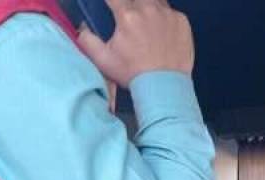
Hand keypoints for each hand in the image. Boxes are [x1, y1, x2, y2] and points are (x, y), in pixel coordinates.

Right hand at [77, 0, 194, 88]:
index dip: (112, 1)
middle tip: (131, 17)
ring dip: (148, 5)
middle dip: (131, 3)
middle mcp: (148, 9)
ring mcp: (168, 14)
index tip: (112, 6)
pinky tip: (163, 31)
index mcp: (127, 16)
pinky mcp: (182, 21)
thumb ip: (87, 40)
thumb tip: (82, 28)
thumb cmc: (132, 74)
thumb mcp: (103, 59)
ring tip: (146, 21)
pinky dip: (166, 17)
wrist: (165, 87)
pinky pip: (172, 11)